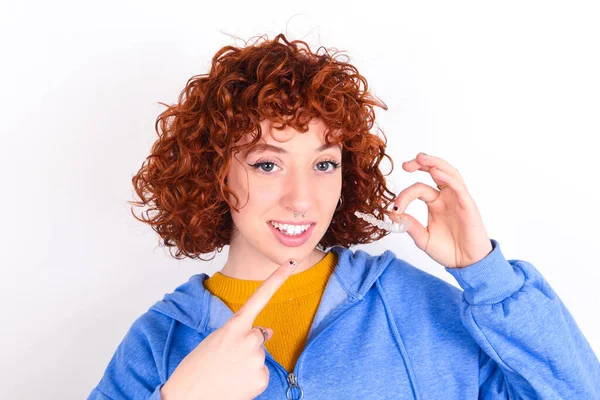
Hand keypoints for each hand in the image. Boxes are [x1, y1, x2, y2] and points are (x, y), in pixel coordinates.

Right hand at [160, 259, 298, 399]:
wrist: (188, 398)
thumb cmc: (196, 369)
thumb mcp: (216, 341)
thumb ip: (241, 332)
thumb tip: (268, 331)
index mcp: (234, 325)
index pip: (260, 296)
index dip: (278, 277)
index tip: (292, 262)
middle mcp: (250, 339)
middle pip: (259, 336)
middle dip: (248, 345)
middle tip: (226, 360)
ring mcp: (257, 359)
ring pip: (259, 356)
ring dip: (247, 364)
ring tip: (227, 373)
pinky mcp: (261, 378)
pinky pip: (261, 373)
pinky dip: (250, 379)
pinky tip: (235, 384)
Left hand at [384, 152, 492, 268]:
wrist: (468, 265)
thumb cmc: (449, 251)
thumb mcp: (423, 239)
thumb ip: (409, 226)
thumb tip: (392, 213)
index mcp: (436, 203)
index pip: (419, 189)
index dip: (404, 195)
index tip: (394, 208)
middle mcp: (447, 197)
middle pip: (435, 171)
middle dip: (420, 164)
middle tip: (405, 164)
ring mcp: (458, 199)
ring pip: (448, 173)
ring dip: (435, 163)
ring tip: (420, 158)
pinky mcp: (468, 205)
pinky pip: (458, 187)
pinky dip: (447, 178)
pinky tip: (435, 172)